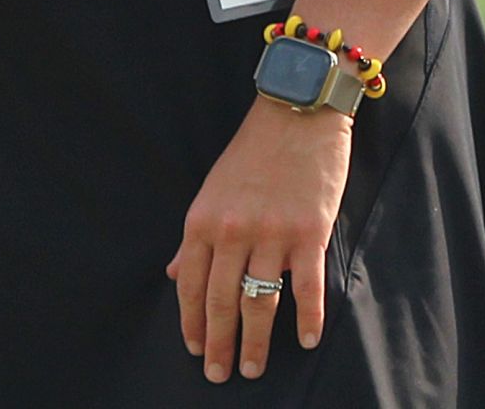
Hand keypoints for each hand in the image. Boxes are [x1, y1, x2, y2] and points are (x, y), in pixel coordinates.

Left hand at [168, 96, 352, 382]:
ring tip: (253, 368)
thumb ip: (195, 237)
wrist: (299, 109)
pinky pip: (307, 287)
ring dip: (256, 341)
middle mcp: (233, 231)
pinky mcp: (310, 232)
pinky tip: (306, 340)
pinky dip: (308, 318)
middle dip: (219, 344)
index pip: (191, 287)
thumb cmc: (255, 149)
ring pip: (261, 301)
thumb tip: (174, 273)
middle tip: (220, 374)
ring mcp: (272, 233)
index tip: (196, 350)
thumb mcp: (213, 189)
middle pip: (222, 302)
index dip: (192, 325)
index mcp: (203, 221)